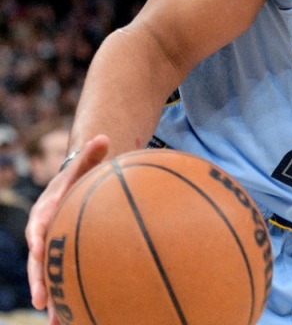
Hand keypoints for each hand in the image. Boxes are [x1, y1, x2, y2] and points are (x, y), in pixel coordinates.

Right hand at [26, 135, 109, 322]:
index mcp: (44, 213)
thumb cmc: (80, 177)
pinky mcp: (62, 259)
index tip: (38, 253)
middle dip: (39, 281)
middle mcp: (43, 234)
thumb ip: (91, 154)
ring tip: (58, 322)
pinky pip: (63, 280)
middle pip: (37, 261)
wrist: (72, 188)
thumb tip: (104, 135)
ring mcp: (51, 249)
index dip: (37, 241)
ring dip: (52, 298)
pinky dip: (66, 299)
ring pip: (48, 277)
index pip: (37, 229)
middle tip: (43, 301)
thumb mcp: (84, 165)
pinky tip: (74, 321)